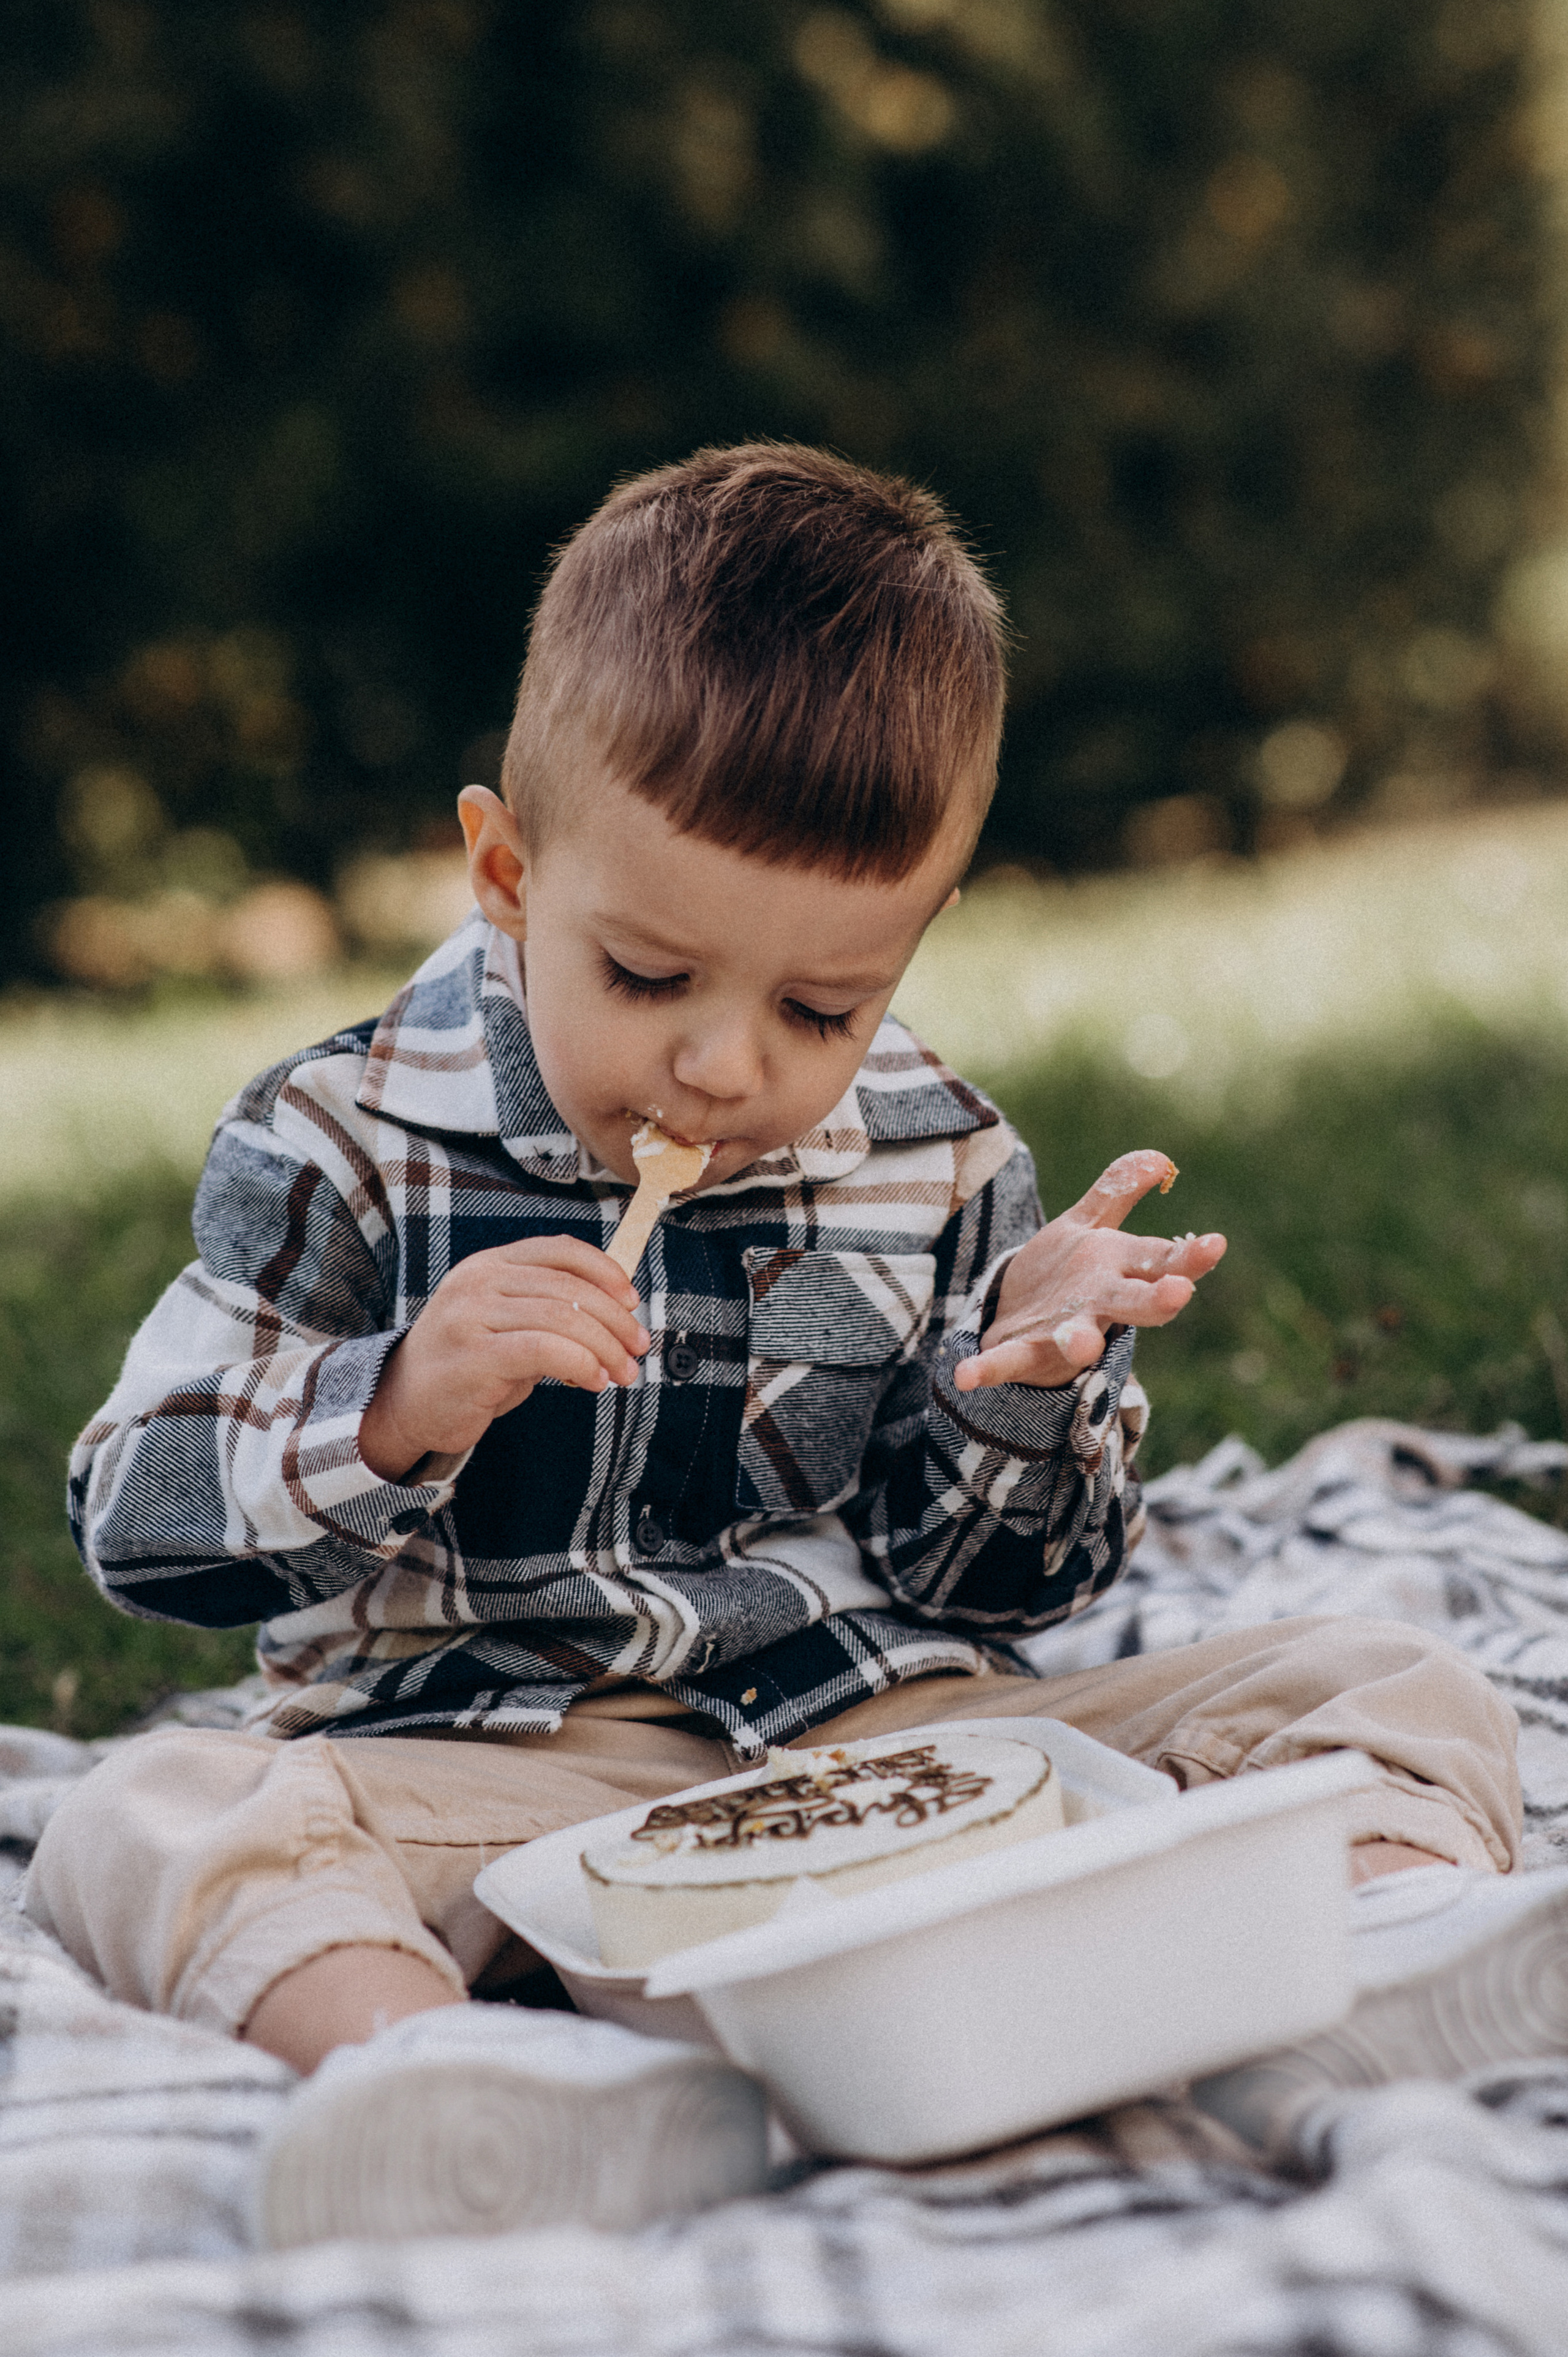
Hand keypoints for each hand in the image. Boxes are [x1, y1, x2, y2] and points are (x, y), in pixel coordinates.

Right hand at [359, 1238, 648, 1478]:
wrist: (403, 1403)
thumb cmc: (466, 1366)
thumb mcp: (506, 1325)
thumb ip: (549, 1312)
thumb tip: (617, 1318)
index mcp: (490, 1265)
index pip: (560, 1250)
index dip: (605, 1272)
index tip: (632, 1302)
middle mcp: (479, 1282)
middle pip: (568, 1288)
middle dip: (615, 1321)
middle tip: (638, 1349)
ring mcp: (472, 1316)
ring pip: (562, 1318)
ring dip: (605, 1347)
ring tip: (623, 1373)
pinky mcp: (473, 1357)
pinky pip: (543, 1350)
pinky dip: (580, 1363)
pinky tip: (594, 1381)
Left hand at [953, 1149, 1225, 1392]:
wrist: (1022, 1317)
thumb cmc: (1069, 1273)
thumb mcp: (1088, 1227)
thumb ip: (1117, 1193)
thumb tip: (1158, 1158)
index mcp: (1120, 1272)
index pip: (1160, 1261)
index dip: (1188, 1257)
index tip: (1216, 1244)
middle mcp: (1099, 1307)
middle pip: (1134, 1302)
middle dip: (1156, 1299)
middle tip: (1180, 1293)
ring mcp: (1062, 1333)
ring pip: (1077, 1338)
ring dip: (1078, 1342)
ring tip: (1080, 1345)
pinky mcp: (1022, 1352)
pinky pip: (1006, 1362)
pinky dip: (987, 1370)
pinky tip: (964, 1376)